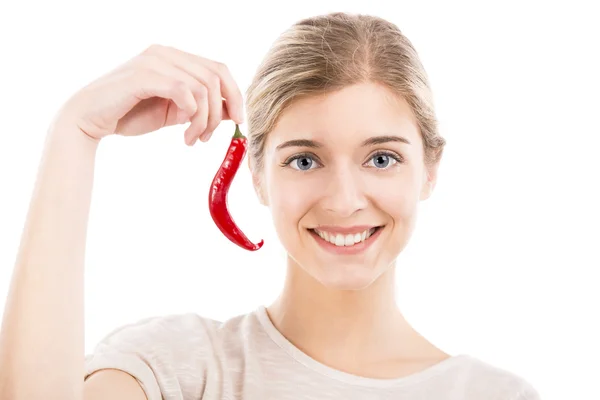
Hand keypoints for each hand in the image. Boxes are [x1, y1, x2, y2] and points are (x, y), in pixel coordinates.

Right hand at [57, 44, 244, 144]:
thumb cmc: (129, 114)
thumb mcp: (173, 113)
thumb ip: (198, 107)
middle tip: (210, 137)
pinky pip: (185, 92)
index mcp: (175, 58)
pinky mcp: (144, 75)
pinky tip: (184, 135)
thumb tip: (229, 112)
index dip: (235, 94)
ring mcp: (155, 61)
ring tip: (194, 140)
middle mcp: (166, 53)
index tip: (238, 120)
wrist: (89, 120)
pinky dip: (192, 116)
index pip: (218, 68)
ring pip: (203, 87)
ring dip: (205, 120)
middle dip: (221, 111)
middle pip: (216, 76)